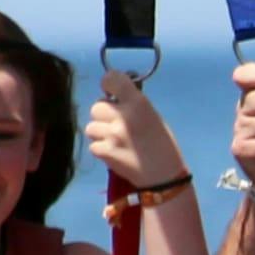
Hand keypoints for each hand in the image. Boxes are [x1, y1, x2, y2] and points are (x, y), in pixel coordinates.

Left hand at [88, 70, 186, 193]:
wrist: (164, 176)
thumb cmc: (162, 144)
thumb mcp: (153, 116)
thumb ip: (133, 103)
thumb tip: (115, 93)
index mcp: (139, 103)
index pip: (111, 79)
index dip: (108, 84)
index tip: (111, 91)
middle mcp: (123, 116)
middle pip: (96, 106)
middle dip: (103, 115)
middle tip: (115, 124)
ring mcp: (112, 135)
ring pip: (91, 127)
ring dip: (100, 133)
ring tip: (115, 141)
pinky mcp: (105, 152)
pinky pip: (93, 145)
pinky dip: (101, 149)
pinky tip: (114, 153)